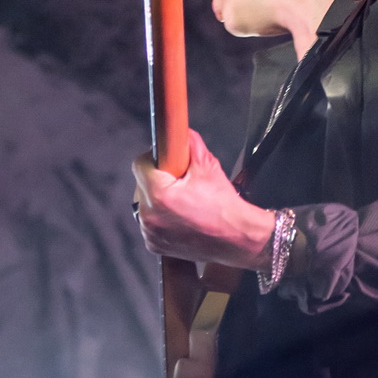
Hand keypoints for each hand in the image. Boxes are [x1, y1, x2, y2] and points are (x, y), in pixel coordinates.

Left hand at [135, 129, 274, 268]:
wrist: (237, 238)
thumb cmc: (225, 206)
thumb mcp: (209, 166)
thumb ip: (190, 143)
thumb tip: (180, 132)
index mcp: (160, 194)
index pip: (140, 165)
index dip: (154, 160)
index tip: (167, 163)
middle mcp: (150, 216)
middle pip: (142, 186)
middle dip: (157, 181)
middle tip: (180, 185)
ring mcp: (151, 233)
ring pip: (145, 205)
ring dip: (158, 201)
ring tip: (183, 203)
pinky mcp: (154, 245)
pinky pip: (150, 224)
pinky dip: (162, 219)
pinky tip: (181, 218)